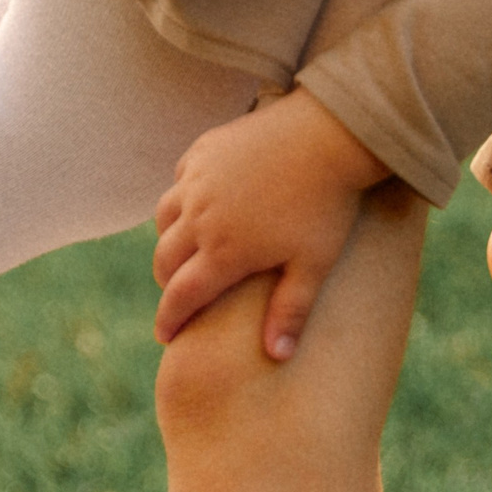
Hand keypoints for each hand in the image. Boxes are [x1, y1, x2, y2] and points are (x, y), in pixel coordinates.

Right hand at [154, 89, 389, 359]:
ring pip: (163, 218)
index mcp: (225, 251)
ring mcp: (198, 179)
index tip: (166, 338)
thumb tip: (277, 357)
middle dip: (167, 284)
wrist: (329, 134)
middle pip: (165, 259)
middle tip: (178, 298)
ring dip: (168, 241)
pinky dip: (182, 201)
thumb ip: (290, 311)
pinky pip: (179, 181)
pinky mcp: (203, 150)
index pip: (181, 296)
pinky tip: (199, 208)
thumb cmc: (326, 205)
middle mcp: (201, 216)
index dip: (170, 321)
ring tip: (183, 255)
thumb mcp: (313, 264)